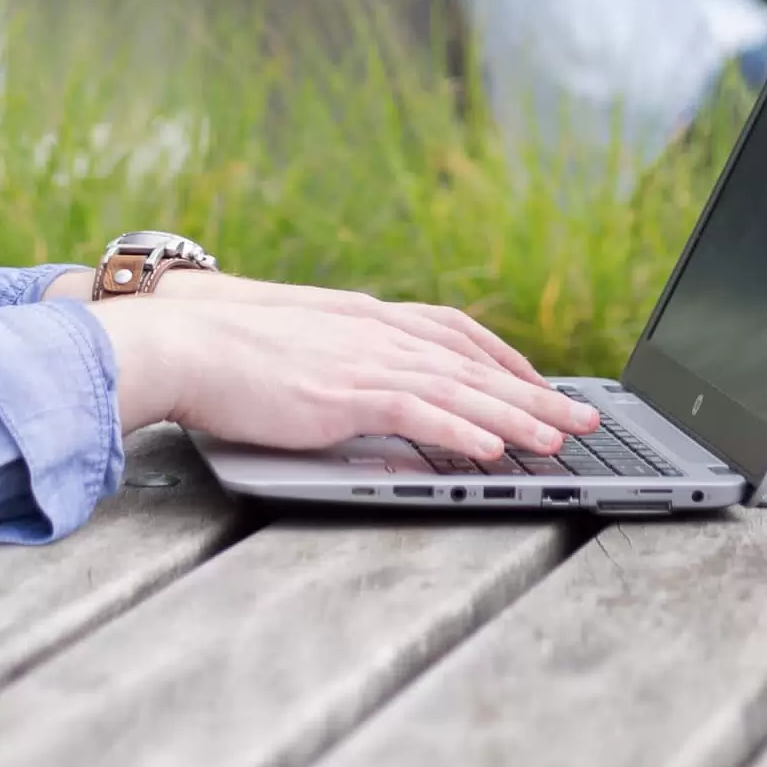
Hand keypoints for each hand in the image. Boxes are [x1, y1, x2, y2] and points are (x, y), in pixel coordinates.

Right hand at [86, 284, 597, 461]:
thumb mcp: (298, 347)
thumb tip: (362, 389)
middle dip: (534, 392)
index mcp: (364, 318)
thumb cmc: (226, 351)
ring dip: (517, 417)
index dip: (504, 359)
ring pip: (460, 389)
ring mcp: (363, 359)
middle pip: (473, 361)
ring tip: (560, 441)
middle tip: (582, 418)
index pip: (453, 333)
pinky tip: (496, 448)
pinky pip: (421, 412)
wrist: (183, 342)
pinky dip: (464, 431)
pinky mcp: (346, 393)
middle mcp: (375, 331)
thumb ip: (339, 361)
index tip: (540, 382)